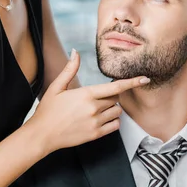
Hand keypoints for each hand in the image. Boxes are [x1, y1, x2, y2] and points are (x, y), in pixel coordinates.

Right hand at [28, 49, 149, 153]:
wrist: (42, 135)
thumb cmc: (48, 110)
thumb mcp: (56, 87)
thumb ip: (70, 69)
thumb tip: (76, 52)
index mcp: (86, 94)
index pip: (115, 87)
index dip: (132, 82)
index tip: (144, 78)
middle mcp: (93, 108)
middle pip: (115, 99)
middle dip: (110, 96)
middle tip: (95, 98)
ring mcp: (95, 122)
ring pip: (117, 112)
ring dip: (112, 108)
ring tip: (96, 109)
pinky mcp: (95, 134)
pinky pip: (115, 125)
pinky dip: (113, 121)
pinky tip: (101, 118)